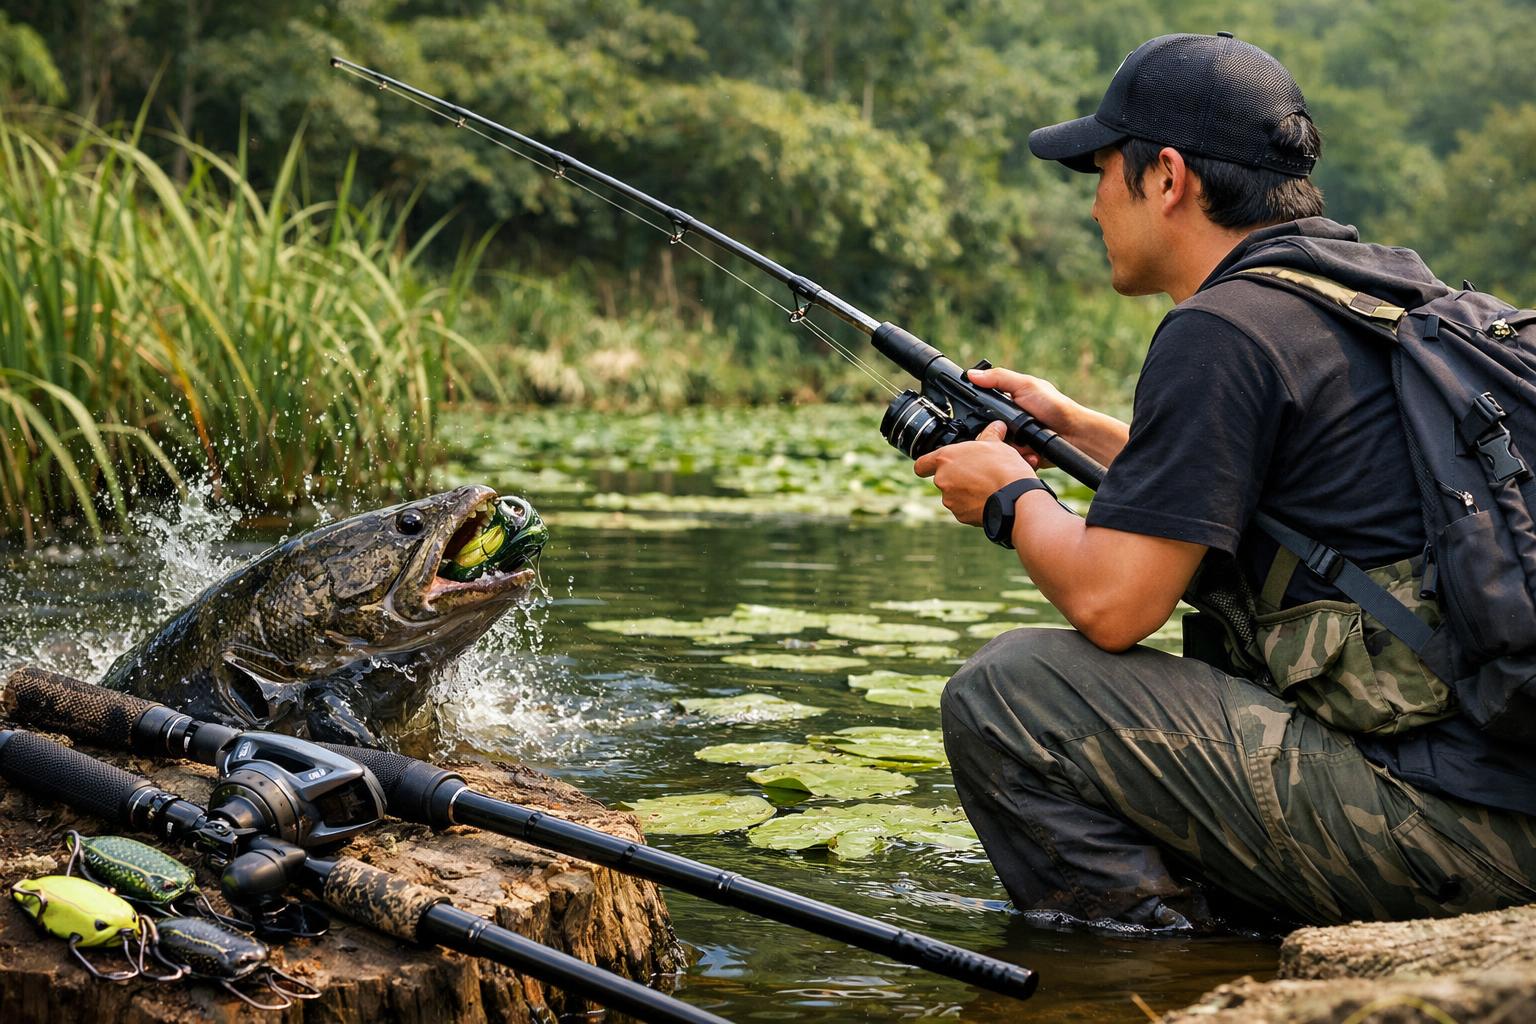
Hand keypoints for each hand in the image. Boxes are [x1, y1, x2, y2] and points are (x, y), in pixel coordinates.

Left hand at [912, 421, 1034, 525]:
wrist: (1015, 497)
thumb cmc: (1004, 468)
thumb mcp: (997, 445)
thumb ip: (991, 435)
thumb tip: (996, 427)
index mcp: (946, 459)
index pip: (922, 464)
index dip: (927, 466)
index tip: (931, 467)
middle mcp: (943, 480)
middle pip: (944, 478)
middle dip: (959, 477)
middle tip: (978, 473)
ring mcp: (950, 500)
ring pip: (955, 494)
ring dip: (967, 491)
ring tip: (988, 486)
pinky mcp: (961, 515)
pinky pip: (965, 508)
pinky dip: (974, 504)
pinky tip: (990, 498)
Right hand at [966, 367, 1077, 468]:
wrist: (1074, 434)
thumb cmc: (1054, 406)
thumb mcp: (1025, 385)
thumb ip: (999, 379)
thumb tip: (971, 374)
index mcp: (1006, 403)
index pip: (980, 407)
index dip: (975, 411)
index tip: (973, 415)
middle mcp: (1008, 421)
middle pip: (985, 430)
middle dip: (993, 433)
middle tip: (1006, 430)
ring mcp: (1014, 439)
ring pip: (996, 446)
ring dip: (1007, 446)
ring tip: (1022, 443)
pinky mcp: (1020, 455)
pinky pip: (1009, 459)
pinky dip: (1018, 457)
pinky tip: (1030, 453)